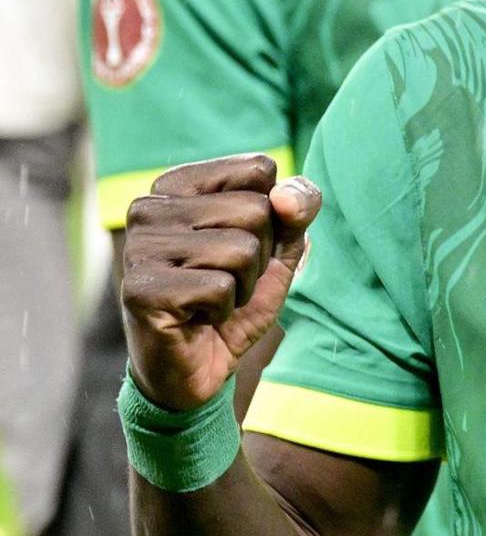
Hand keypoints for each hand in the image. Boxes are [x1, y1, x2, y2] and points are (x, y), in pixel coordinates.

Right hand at [118, 154, 320, 410]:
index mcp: (179, 184)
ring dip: (243, 286)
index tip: (242, 244)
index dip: (273, 216)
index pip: (260, 170)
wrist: (198, 365)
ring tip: (212, 299)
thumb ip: (296, 208)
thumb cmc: (235, 298)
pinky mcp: (140, 289)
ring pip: (241, 249)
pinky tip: (197, 317)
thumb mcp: (279, 249)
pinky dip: (224, 309)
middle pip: (255, 210)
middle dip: (259, 256)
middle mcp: (149, 207)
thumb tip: (285, 196)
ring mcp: (139, 247)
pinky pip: (219, 288)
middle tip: (227, 280)